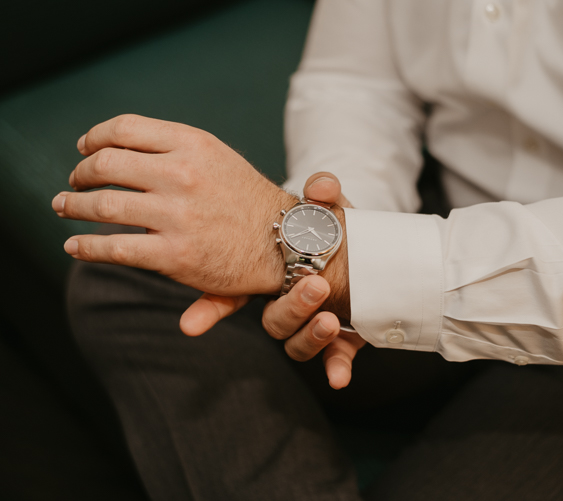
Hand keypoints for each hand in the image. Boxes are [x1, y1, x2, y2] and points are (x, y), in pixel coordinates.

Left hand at [52, 114, 297, 295]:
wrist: (288, 241)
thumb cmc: (249, 201)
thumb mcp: (218, 158)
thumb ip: (172, 148)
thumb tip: (118, 146)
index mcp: (194, 143)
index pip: (125, 128)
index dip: (95, 137)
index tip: (84, 148)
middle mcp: (183, 173)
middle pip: (107, 163)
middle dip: (81, 172)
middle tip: (73, 183)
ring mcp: (177, 215)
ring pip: (103, 204)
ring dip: (74, 206)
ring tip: (64, 208)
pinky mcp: (174, 254)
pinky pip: (114, 247)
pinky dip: (87, 246)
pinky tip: (75, 246)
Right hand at [183, 172, 365, 388]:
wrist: (371, 252)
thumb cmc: (336, 228)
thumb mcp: (329, 207)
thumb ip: (323, 194)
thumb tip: (321, 185)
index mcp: (273, 273)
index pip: (232, 291)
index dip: (210, 307)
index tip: (190, 325)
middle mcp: (286, 303)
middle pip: (273, 319)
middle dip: (291, 308)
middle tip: (314, 287)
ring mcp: (311, 324)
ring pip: (296, 341)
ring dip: (311, 335)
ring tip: (330, 320)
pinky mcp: (341, 341)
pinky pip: (333, 359)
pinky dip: (336, 367)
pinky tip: (340, 378)